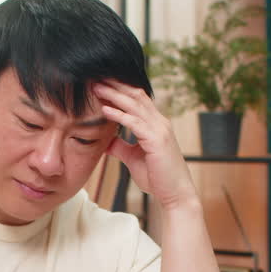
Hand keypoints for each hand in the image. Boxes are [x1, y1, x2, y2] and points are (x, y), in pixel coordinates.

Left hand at [94, 80, 197, 210]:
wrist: (175, 194)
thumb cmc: (157, 177)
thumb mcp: (133, 158)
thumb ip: (121, 146)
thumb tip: (106, 140)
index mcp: (156, 124)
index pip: (137, 99)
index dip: (119, 89)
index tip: (100, 84)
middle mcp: (159, 122)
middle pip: (135, 95)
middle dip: (115, 85)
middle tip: (95, 77)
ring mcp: (160, 129)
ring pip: (134, 104)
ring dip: (114, 95)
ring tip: (96, 87)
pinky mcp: (156, 140)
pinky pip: (135, 122)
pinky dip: (119, 114)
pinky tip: (105, 110)